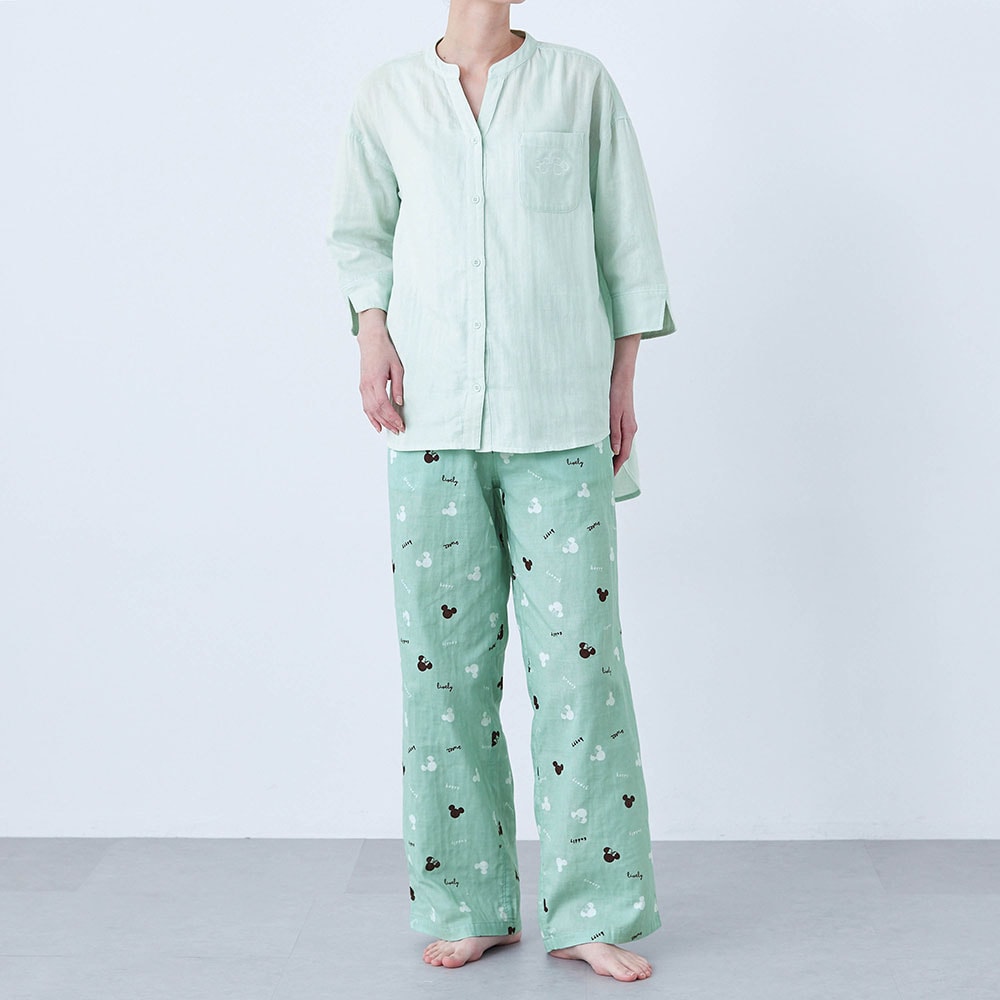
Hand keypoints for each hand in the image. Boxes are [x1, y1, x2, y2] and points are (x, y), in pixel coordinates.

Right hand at [357, 318, 404, 434]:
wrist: (371, 341)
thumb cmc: (384, 352)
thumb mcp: (397, 368)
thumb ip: (398, 387)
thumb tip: (399, 402)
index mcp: (375, 381)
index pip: (383, 405)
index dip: (392, 417)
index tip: (400, 424)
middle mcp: (366, 386)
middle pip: (376, 410)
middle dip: (388, 422)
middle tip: (398, 430)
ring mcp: (363, 387)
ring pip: (369, 410)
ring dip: (380, 422)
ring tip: (390, 430)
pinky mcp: (362, 387)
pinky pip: (365, 406)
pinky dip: (371, 417)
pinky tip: (377, 425)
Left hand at [609, 368, 637, 476]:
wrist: (621, 377)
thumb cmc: (617, 394)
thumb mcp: (613, 415)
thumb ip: (615, 434)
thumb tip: (614, 451)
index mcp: (629, 430)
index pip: (623, 454)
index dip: (616, 466)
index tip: (609, 476)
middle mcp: (630, 429)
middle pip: (623, 451)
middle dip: (615, 463)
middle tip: (604, 473)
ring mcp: (627, 424)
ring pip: (621, 444)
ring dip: (613, 455)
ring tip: (603, 463)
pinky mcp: (623, 419)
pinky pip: (619, 437)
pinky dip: (613, 445)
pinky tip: (605, 446)